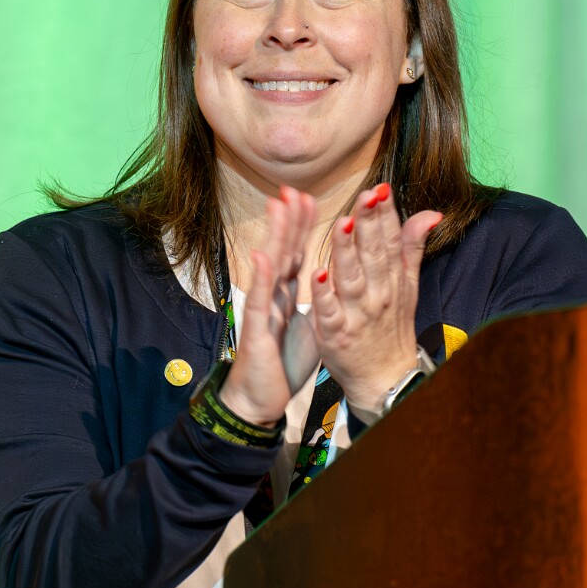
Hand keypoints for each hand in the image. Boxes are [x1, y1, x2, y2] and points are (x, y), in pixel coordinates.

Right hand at [219, 187, 318, 425]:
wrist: (260, 398)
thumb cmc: (282, 364)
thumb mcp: (309, 327)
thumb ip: (317, 301)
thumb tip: (328, 280)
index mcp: (288, 296)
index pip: (298, 254)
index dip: (303, 228)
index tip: (310, 199)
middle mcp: (274, 297)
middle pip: (284, 252)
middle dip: (289, 221)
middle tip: (292, 189)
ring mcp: (264, 310)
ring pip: (269, 267)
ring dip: (274, 236)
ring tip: (278, 207)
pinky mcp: (257, 329)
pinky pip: (260, 300)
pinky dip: (261, 278)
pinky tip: (262, 256)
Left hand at [313, 183, 441, 414]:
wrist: (385, 378)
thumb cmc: (392, 327)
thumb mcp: (409, 286)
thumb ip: (412, 247)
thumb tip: (431, 213)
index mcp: (393, 280)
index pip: (390, 241)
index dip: (385, 215)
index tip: (380, 189)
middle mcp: (378, 294)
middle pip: (373, 255)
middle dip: (368, 224)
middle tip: (365, 196)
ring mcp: (357, 314)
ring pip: (351, 278)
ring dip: (346, 251)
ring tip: (343, 224)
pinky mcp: (336, 334)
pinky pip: (330, 311)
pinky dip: (324, 293)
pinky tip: (318, 273)